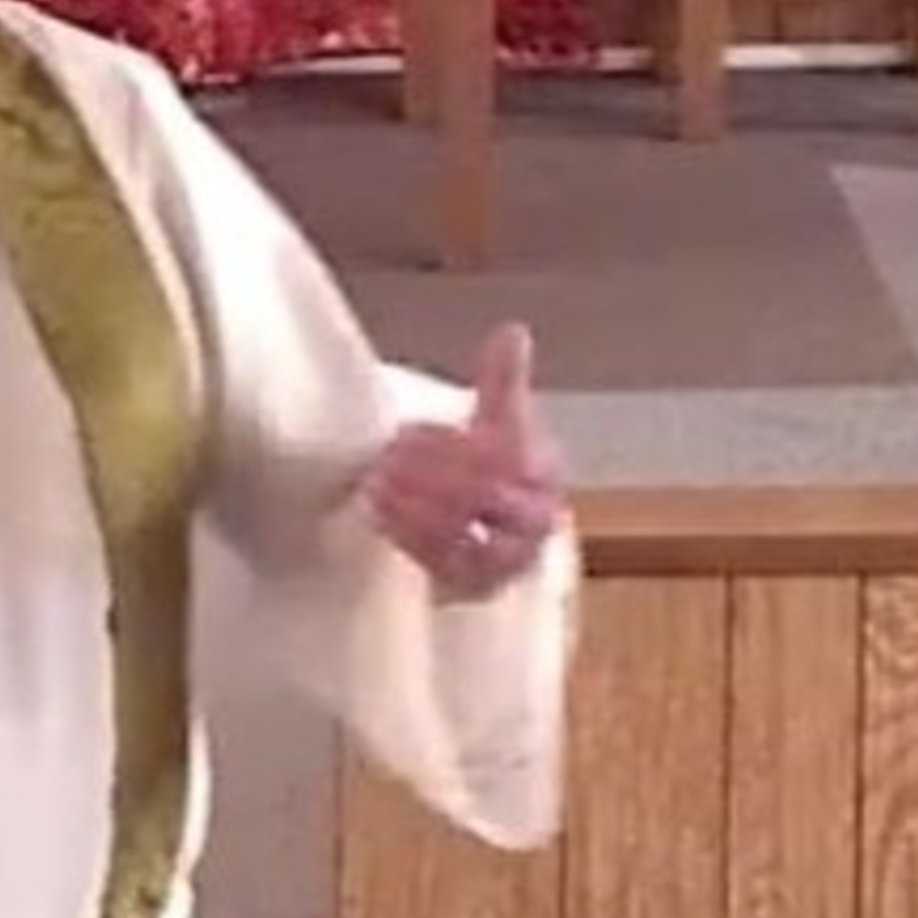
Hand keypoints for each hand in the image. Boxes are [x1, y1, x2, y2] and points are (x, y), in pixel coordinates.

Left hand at [365, 321, 566, 601]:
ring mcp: (507, 560)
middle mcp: (536, 523)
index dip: (455, 447)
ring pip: (465, 537)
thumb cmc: (494, 466)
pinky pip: (443, 568)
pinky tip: (376, 514)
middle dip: (432, 477)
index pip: (508, 460)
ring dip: (414, 510)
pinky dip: (408, 539)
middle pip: (488, 501)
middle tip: (384, 458)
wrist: (490, 523)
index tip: (406, 432)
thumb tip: (514, 330)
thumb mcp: (499, 421)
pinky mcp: (475, 587)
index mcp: (545, 475)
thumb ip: (503, 381)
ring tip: (372, 483)